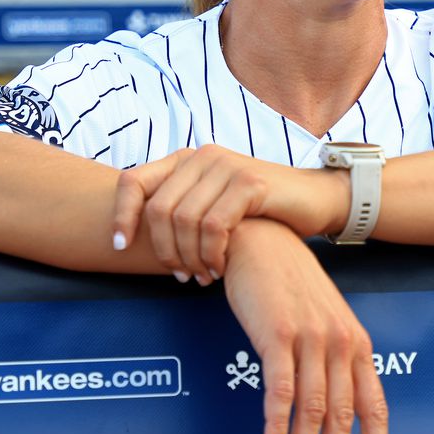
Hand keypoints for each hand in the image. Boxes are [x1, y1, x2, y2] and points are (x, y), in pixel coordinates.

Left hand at [111, 145, 348, 283]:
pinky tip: (220, 267)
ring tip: (203, 276)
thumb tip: (136, 238)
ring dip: (190, 258)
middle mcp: (202, 157)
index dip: (120, 216)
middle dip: (164, 251)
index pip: (132, 181)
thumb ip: (181, 209)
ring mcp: (226, 166)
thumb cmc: (260, 212)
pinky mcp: (250, 183)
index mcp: (186, 160)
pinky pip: (214, 226)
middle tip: (182, 275)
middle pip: (157, 208)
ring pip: (184, 220)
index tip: (120, 248)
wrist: (313, 200)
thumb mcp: (213, 204)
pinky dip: (212, 254)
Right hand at [224, 219, 389, 433]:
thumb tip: (336, 402)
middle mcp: (339, 341)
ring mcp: (311, 338)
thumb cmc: (289, 282)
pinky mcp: (278, 334)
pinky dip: (277, 425)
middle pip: (344, 415)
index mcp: (355, 342)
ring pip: (313, 410)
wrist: (262, 239)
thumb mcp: (323, 318)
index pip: (374, 404)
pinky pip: (281, 390)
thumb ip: (333, 357)